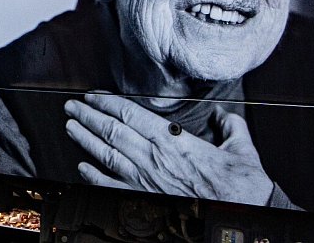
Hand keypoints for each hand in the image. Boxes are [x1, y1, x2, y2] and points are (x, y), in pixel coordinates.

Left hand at [64, 92, 273, 204]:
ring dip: (85, 139)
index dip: (108, 102)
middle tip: (72, 106)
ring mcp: (145, 181)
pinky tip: (82, 167)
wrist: (241, 218)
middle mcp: (154, 158)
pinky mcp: (143, 200)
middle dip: (88, 116)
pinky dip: (93, 176)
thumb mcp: (242, 151)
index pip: (131, 114)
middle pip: (112, 131)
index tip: (93, 95)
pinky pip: (111, 186)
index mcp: (173, 141)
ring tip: (70, 127)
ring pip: (106, 155)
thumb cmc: (241, 189)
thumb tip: (223, 115)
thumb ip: (231, 127)